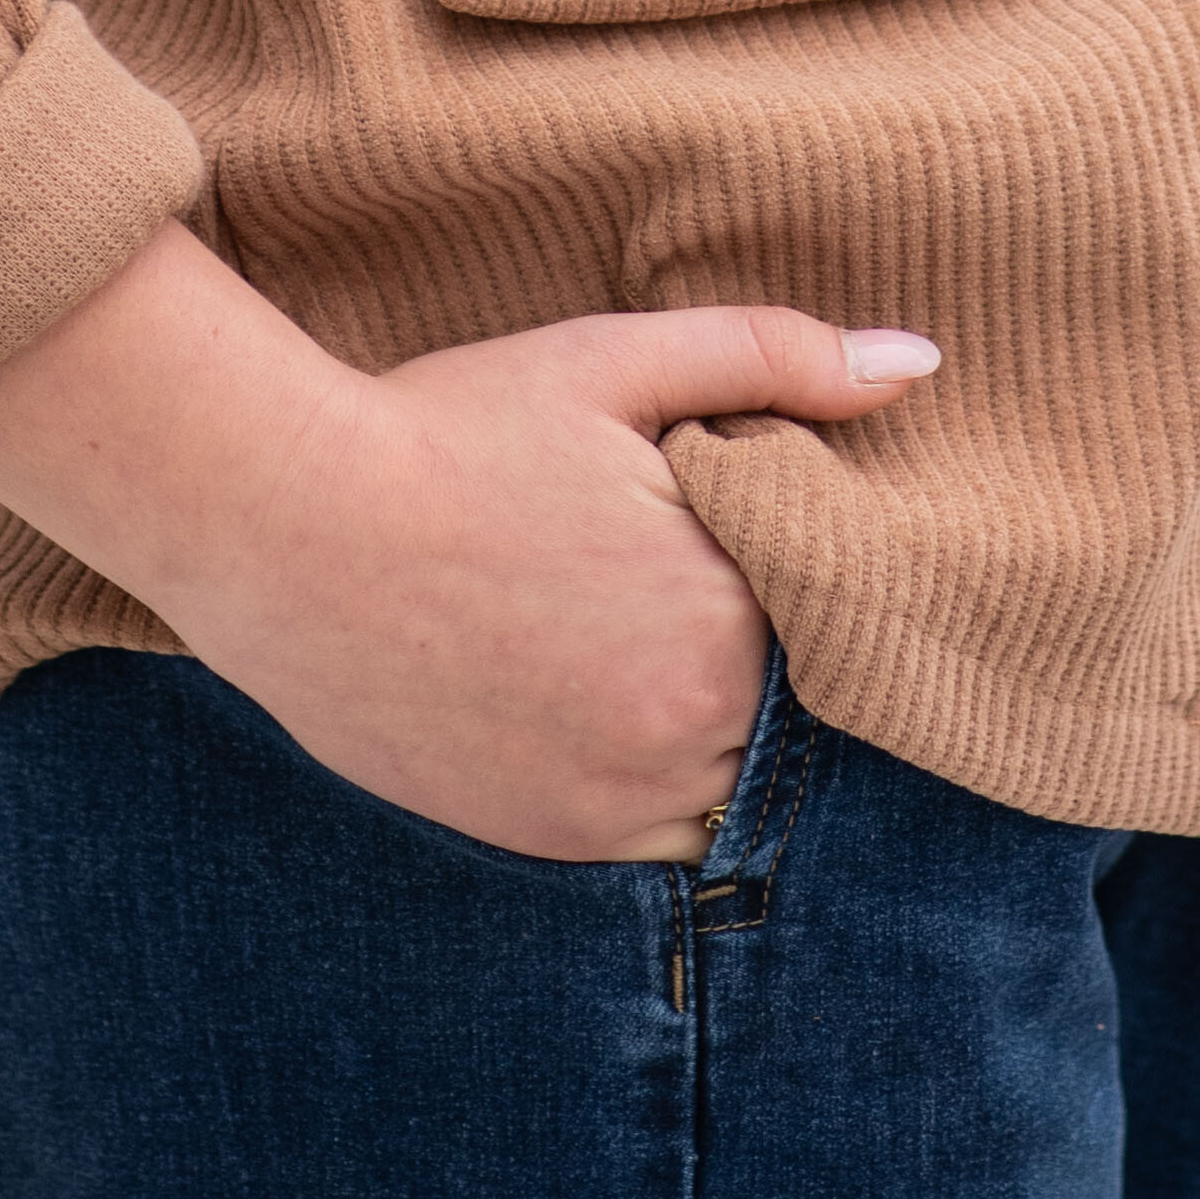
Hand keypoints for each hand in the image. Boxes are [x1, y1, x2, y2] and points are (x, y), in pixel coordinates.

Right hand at [0, 228, 938, 859]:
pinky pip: (650, 834)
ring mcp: (606, 807)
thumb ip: (777, 358)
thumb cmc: (451, 427)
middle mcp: (680, 743)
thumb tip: (920, 364)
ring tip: (647, 644)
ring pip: (728, 790)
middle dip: (768, 660)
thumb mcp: (616, 361)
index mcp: (722, 627)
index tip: (754, 537)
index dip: (810, 578)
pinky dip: (651, 782)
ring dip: (714, 733)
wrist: (279, 526)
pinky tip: (600, 698)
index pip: (837, 626)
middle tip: (692, 586)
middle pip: (787, 717)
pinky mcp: (540, 839)